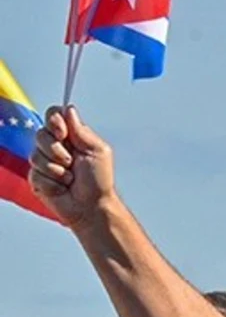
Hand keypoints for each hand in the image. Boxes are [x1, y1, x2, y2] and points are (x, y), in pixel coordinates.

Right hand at [29, 105, 118, 229]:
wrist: (91, 206)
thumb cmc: (98, 180)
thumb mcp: (97, 151)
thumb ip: (81, 131)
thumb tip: (69, 110)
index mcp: (70, 136)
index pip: (53, 116)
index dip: (54, 121)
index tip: (63, 133)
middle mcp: (54, 146)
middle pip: (40, 134)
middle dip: (56, 150)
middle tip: (71, 162)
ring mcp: (44, 162)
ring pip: (35, 155)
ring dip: (57, 169)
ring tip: (70, 178)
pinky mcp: (36, 178)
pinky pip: (35, 174)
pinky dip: (52, 182)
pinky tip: (62, 187)